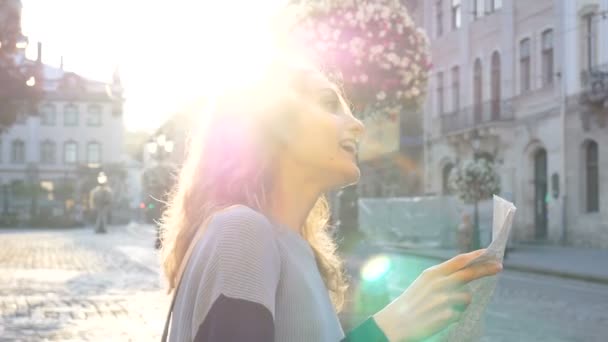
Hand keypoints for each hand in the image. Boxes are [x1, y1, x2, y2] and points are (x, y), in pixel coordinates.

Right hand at [373, 249, 501, 341]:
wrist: (397, 322)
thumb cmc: (411, 301)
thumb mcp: (424, 282)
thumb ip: (443, 276)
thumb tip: (466, 273)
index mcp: (432, 273)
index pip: (459, 260)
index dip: (475, 255)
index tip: (488, 252)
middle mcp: (439, 284)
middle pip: (469, 274)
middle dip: (486, 269)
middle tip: (499, 267)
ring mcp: (444, 299)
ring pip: (467, 297)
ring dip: (461, 302)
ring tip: (443, 307)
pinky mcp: (447, 315)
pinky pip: (460, 313)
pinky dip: (454, 315)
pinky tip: (439, 317)